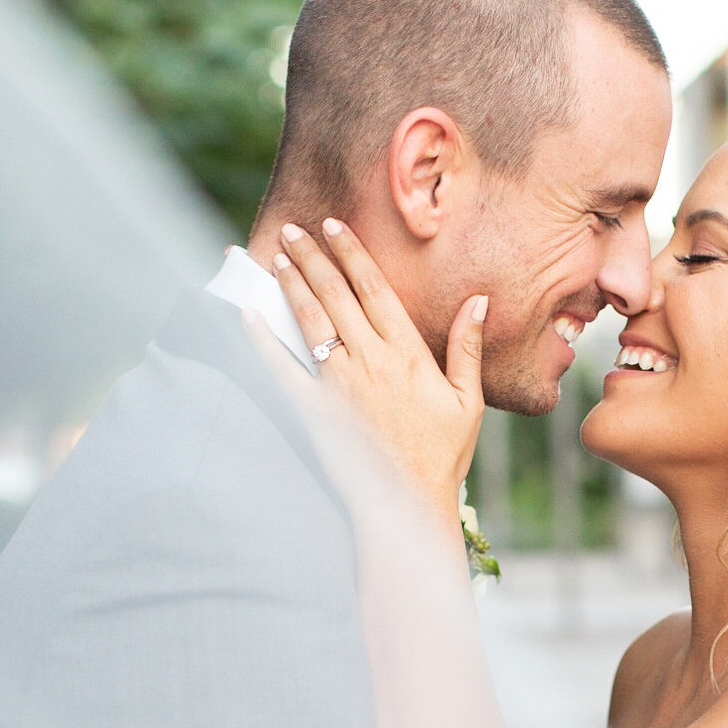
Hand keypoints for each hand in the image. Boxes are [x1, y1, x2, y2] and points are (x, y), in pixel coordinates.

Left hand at [272, 219, 486, 512]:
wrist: (408, 501)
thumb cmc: (443, 455)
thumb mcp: (468, 400)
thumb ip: (467, 347)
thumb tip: (478, 301)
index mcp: (406, 354)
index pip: (374, 289)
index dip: (352, 253)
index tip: (335, 227)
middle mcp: (369, 361)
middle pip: (335, 295)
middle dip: (314, 257)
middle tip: (296, 230)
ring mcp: (338, 384)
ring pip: (309, 321)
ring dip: (291, 284)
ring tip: (278, 255)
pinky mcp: (315, 410)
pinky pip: (282, 369)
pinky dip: (262, 340)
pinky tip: (249, 315)